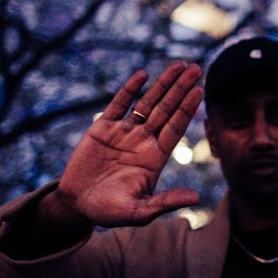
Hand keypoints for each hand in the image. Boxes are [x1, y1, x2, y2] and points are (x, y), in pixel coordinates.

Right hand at [52, 61, 203, 226]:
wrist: (77, 204)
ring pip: (147, 103)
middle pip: (166, 109)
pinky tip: (143, 75)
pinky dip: (130, 89)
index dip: (187, 109)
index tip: (200, 90)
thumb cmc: (110, 211)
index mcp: (155, 157)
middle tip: (196, 68)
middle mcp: (143, 141)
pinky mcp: (102, 128)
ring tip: (179, 65)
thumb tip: (196, 198)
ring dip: (162, 84)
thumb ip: (165, 202)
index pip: (176, 128)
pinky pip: (118, 104)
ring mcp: (123, 132)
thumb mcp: (139, 212)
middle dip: (181, 89)